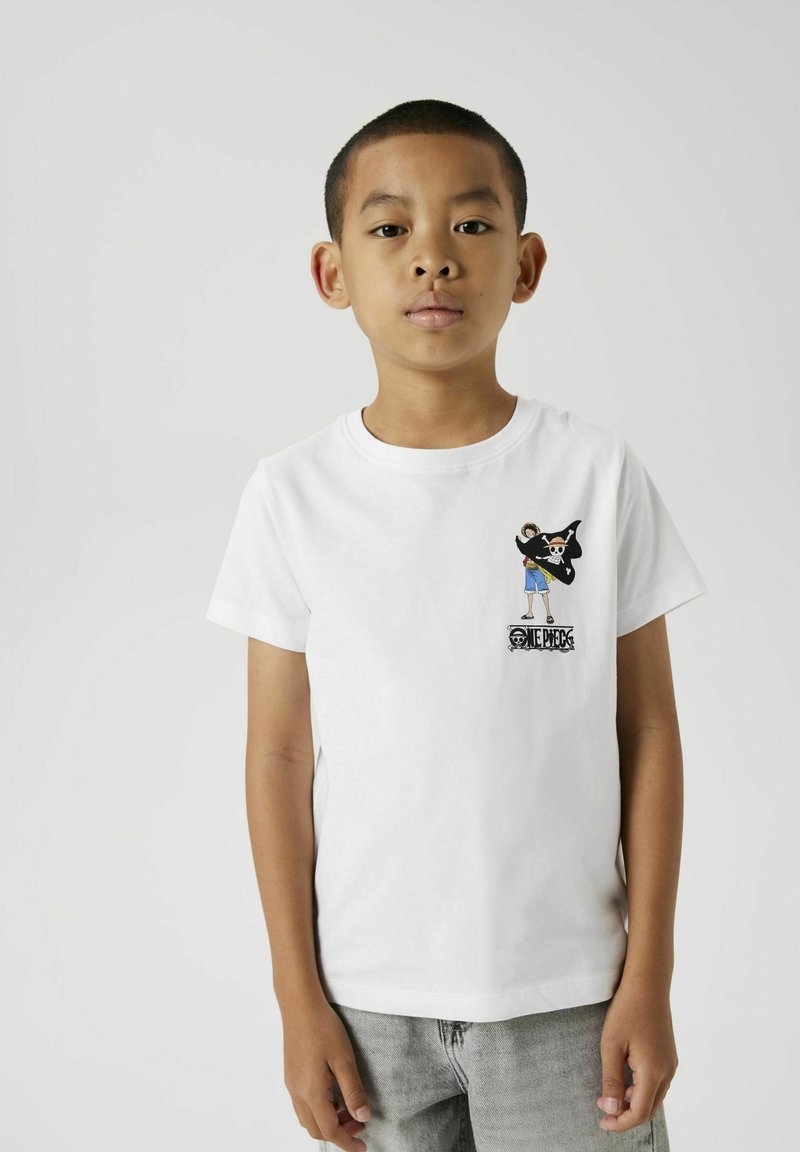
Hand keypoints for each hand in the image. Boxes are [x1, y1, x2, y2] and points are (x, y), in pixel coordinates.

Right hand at [282, 997, 370, 1150]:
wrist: (300, 1005)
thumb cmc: (323, 1027)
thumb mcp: (344, 1059)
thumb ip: (353, 1091)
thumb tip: (363, 1117)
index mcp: (311, 1092)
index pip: (329, 1130)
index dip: (347, 1142)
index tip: (363, 1147)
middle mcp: (297, 1092)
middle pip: (315, 1129)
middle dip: (338, 1134)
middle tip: (360, 1126)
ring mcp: (291, 1084)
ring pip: (307, 1118)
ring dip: (327, 1122)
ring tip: (348, 1111)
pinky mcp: (290, 1074)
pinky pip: (302, 1105)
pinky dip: (318, 1110)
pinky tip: (332, 1096)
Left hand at [595, 980, 678, 1132]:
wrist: (648, 984)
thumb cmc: (627, 1011)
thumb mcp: (611, 1045)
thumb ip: (612, 1080)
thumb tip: (611, 1110)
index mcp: (653, 1072)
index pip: (639, 1113)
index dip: (620, 1123)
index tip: (602, 1121)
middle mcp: (667, 1072)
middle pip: (649, 1109)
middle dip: (627, 1116)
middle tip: (604, 1111)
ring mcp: (671, 1064)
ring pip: (655, 1097)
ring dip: (634, 1103)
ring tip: (611, 1095)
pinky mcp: (669, 1056)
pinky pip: (658, 1084)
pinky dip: (642, 1090)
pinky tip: (626, 1081)